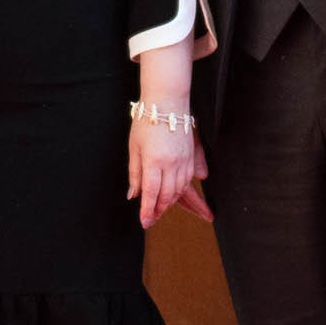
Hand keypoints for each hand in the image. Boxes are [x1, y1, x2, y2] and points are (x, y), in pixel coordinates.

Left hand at [131, 111, 210, 227]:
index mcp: (154, 161)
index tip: (144, 222)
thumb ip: (134, 173)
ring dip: (170, 202)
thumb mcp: (134, 148)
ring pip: (179, 190)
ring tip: (160, 210)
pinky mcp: (191, 157)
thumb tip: (134, 195)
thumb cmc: (146, 123)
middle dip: (159, 210)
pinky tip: (174, 195)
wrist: (167, 103)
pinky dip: (181, 191)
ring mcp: (184, 160)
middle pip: (167, 195)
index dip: (148, 210)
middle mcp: (171, 163)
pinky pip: (188, 181)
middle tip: (150, 219)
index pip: (151, 193)